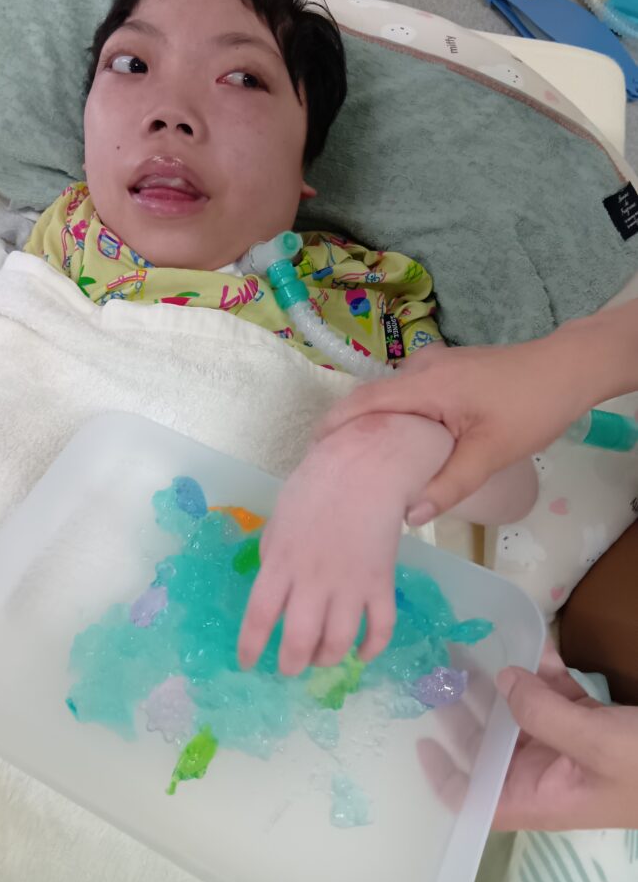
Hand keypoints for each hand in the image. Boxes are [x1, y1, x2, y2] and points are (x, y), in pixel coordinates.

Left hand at [237, 413, 452, 675]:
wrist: (365, 467)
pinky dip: (372, 648)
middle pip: (299, 639)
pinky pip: (380, 628)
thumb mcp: (281, 519)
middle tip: (288, 669)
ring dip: (328, 659)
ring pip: (339, 642)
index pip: (260, 616)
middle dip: (291, 664)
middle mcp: (313, 579)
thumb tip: (274, 589)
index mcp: (281, 561)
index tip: (247, 664)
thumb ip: (274, 556)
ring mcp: (350, 583)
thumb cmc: (317, 486)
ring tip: (321, 659)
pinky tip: (361, 653)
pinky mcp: (381, 582)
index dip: (251, 646)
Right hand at [317, 336, 589, 524]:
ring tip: (363, 463)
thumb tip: (410, 517)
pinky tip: (401, 446)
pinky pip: (408, 393)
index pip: (364, 401)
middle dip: (348, 428)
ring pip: (390, 396)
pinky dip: (395, 416)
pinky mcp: (447, 370)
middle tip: (336, 468)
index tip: (314, 453)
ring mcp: (434, 365)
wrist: (568, 369)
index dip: (334, 424)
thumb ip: (450, 484)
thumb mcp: (492, 453)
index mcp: (425, 384)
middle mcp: (421, 367)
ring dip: (373, 423)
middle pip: (371, 397)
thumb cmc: (531, 407)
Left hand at [418, 644, 637, 830]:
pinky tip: (532, 641)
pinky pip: (554, 691)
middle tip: (437, 665)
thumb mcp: (598, 744)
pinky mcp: (591, 720)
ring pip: (517, 710)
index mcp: (540, 797)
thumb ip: (543, 713)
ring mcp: (567, 744)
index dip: (446, 776)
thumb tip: (503, 681)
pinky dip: (542, 668)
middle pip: (488, 743)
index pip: (476, 799)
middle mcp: (545, 772)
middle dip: (462, 707)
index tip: (421, 740)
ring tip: (466, 643)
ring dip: (496, 678)